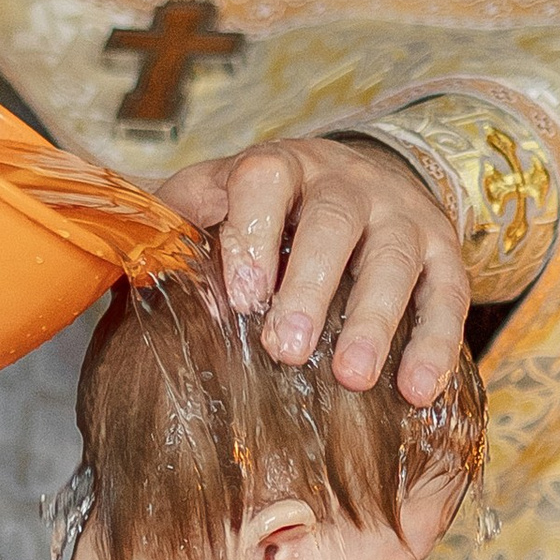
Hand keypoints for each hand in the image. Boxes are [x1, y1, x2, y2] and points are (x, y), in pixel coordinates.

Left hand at [159, 132, 468, 400]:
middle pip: (334, 224)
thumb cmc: (273, 210)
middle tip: (285, 348)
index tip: (240, 294)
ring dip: (375, 322)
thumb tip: (110, 253)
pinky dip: (436, 346)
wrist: (368, 182)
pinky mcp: (445, 257)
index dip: (252, 232)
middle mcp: (348, 185)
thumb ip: (174, 219)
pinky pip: (449, 298)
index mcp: (282, 167)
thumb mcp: (221, 198)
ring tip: (352, 378)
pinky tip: (416, 392)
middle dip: (311, 287)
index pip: (265, 180)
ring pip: (394, 262)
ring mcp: (402, 218)